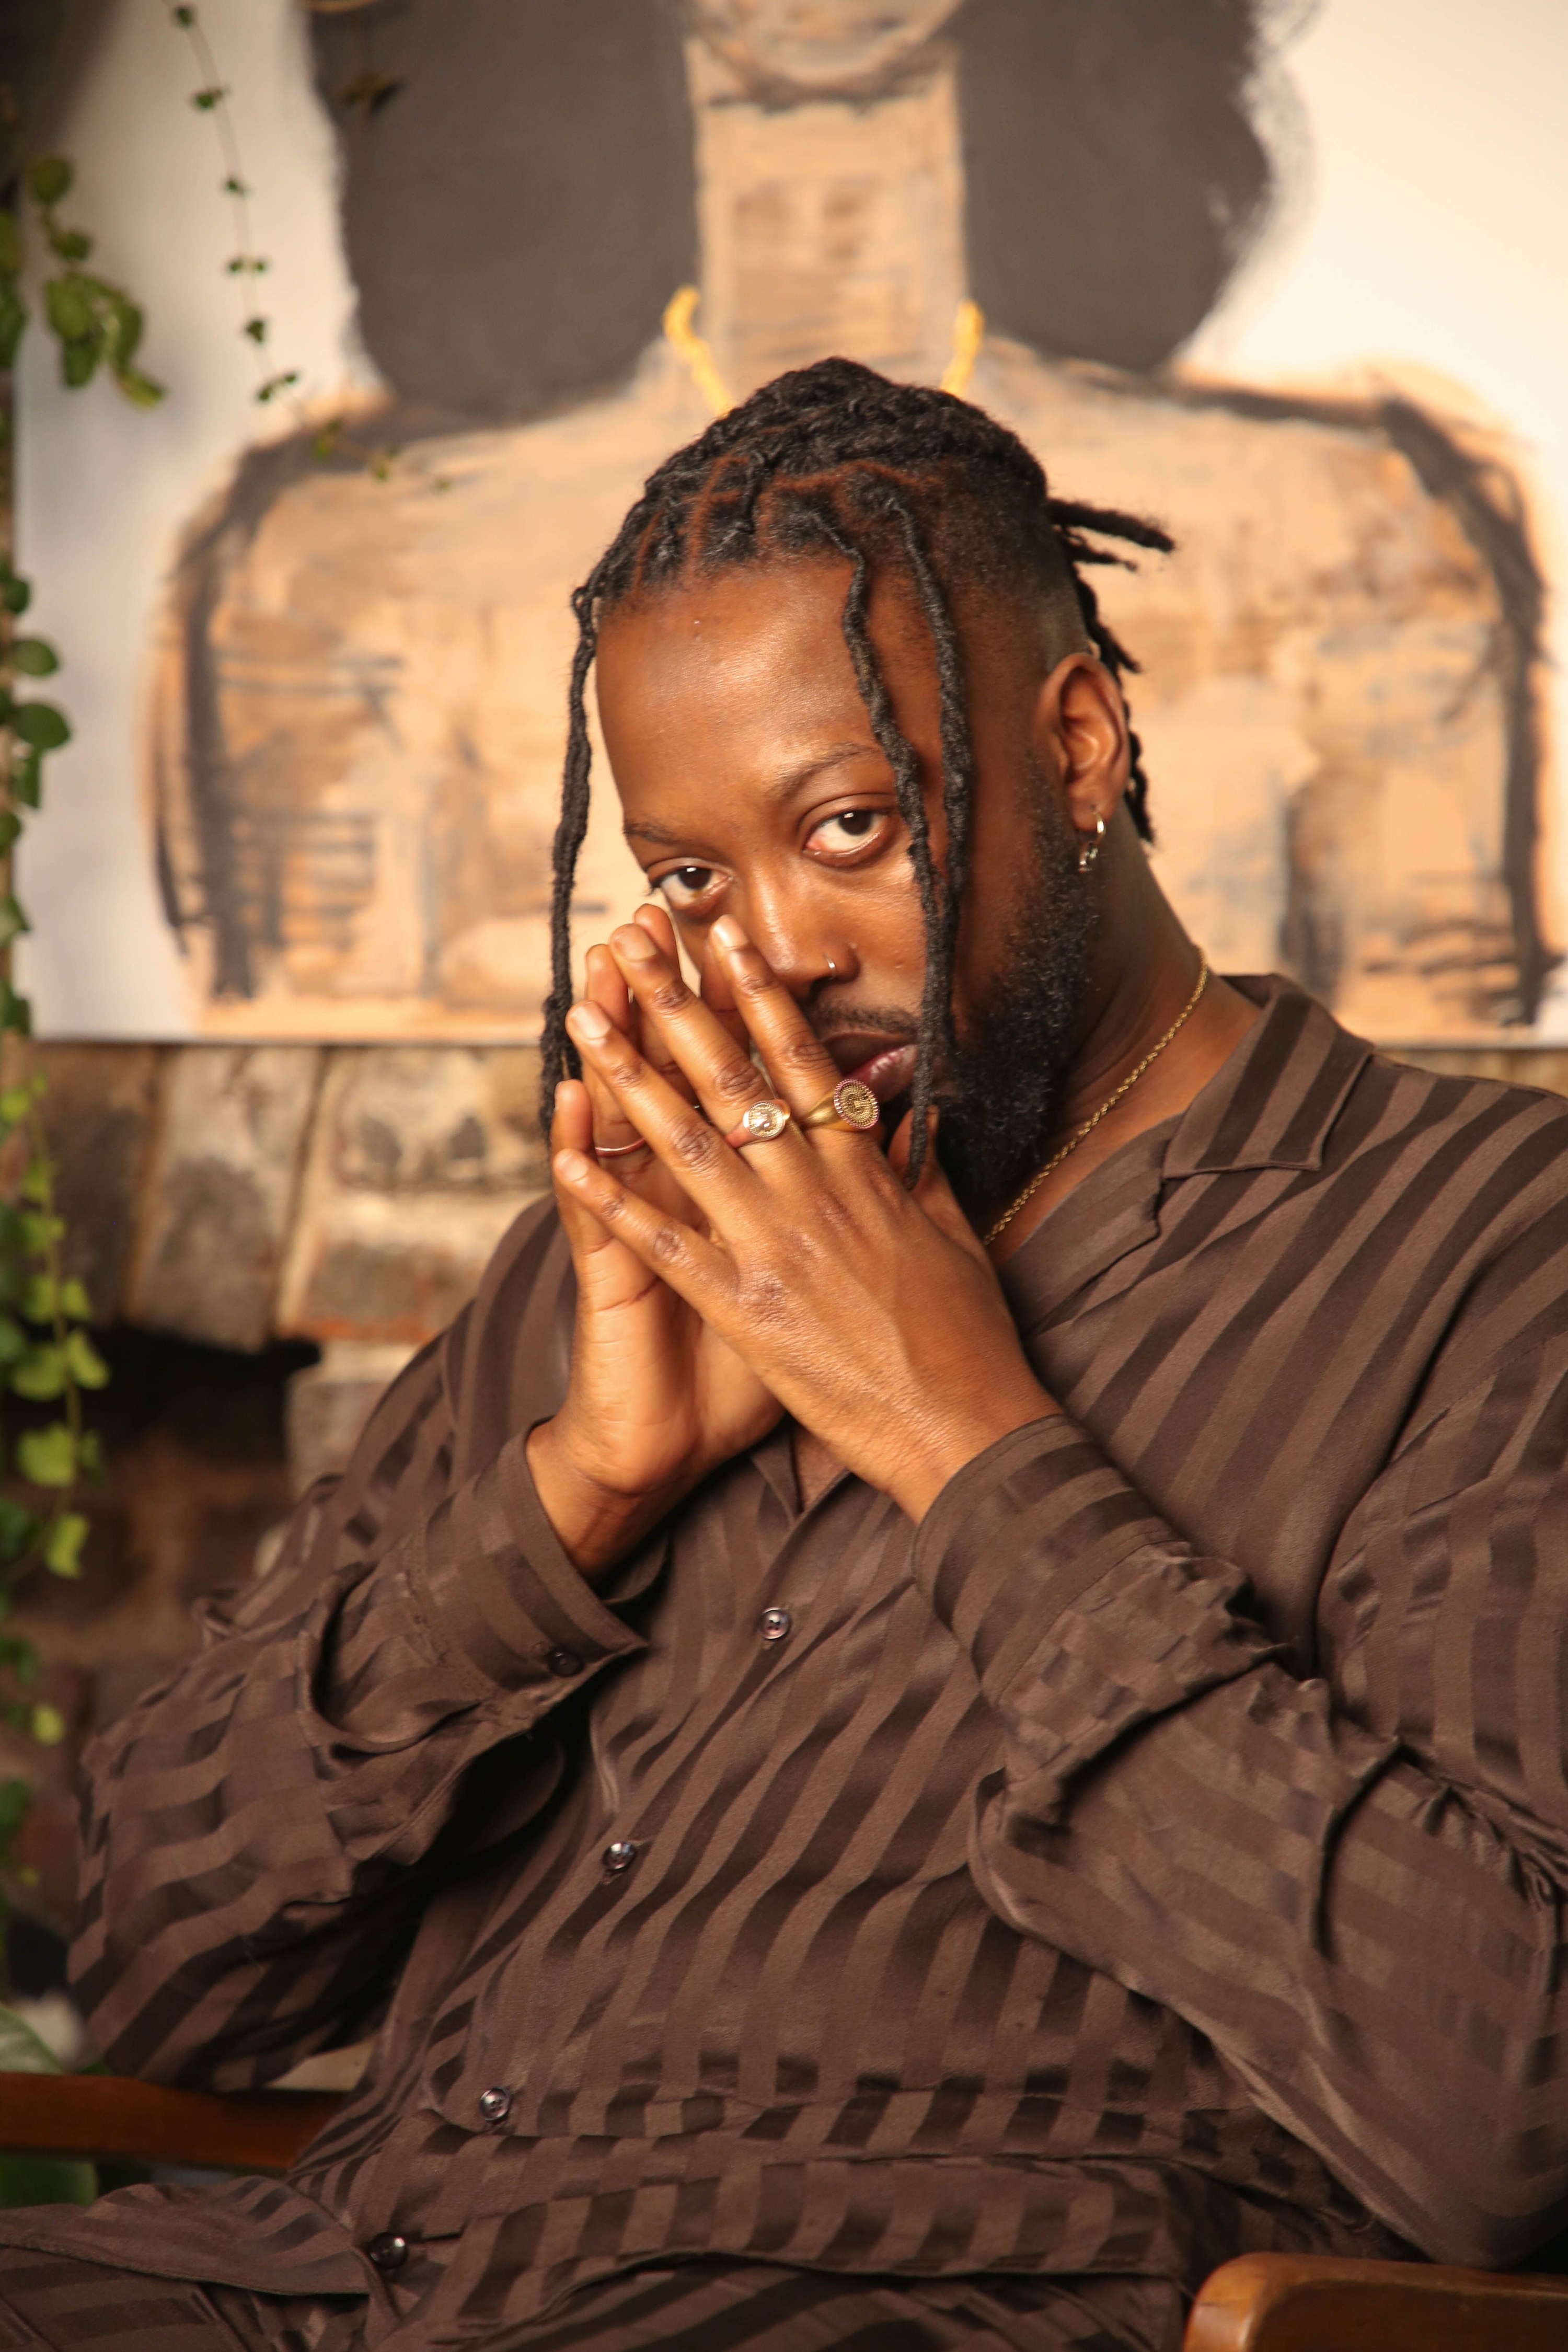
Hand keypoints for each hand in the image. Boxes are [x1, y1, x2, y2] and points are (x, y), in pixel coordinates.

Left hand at [555, 915, 1057, 1522]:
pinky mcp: (744, 1308)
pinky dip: (615, 1202)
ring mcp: (774, 1246)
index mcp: (861, 1173)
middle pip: (733, 1079)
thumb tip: (909, 1115)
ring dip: (627, 1076)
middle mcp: (813, 1192)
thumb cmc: (967, 1338)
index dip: (759, 995)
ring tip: (582, 1020)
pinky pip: (666, 1245)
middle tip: (629, 945)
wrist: (966, 1424)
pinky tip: (567, 1161)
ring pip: (688, 1141)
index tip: (724, 939)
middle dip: (674, 1005)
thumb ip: (918, 1171)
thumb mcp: (953, 1237)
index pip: (801, 1063)